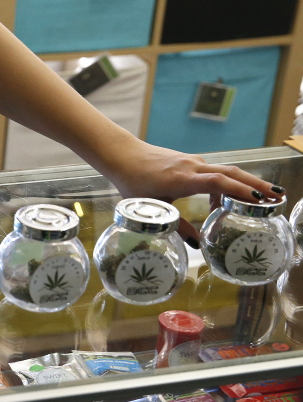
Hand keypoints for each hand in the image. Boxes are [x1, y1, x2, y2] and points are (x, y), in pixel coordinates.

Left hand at [101, 141, 284, 244]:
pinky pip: (216, 172)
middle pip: (232, 173)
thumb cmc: (133, 183)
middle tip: (278, 197)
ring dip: (246, 183)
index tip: (259, 200)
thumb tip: (197, 245)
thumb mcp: (153, 208)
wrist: (123, 156)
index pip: (218, 182)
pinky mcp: (192, 162)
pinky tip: (224, 202)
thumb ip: (176, 226)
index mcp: (183, 179)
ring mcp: (194, 162)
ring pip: (227, 170)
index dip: (239, 191)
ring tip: (263, 200)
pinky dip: (228, 184)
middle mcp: (193, 166)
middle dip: (257, 185)